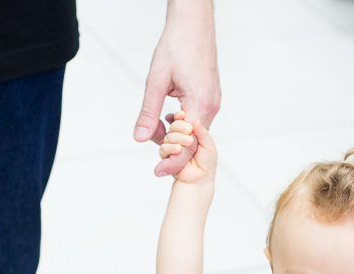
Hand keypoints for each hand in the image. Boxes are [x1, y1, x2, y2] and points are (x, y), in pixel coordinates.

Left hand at [134, 0, 219, 177]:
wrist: (193, 23)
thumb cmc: (176, 45)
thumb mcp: (156, 80)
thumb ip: (148, 112)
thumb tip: (140, 138)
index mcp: (199, 104)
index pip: (187, 146)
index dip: (172, 162)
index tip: (158, 171)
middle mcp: (210, 106)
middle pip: (191, 142)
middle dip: (170, 146)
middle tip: (148, 137)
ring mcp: (213, 102)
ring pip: (194, 132)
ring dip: (174, 133)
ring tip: (155, 124)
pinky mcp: (211, 97)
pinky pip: (197, 120)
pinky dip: (181, 123)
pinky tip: (168, 115)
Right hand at [158, 110, 216, 183]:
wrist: (201, 179)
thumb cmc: (207, 162)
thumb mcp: (208, 144)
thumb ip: (202, 131)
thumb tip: (195, 120)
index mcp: (189, 132)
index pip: (181, 120)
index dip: (180, 116)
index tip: (182, 114)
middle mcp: (180, 138)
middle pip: (173, 126)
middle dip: (179, 126)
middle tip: (188, 130)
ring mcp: (172, 146)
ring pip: (168, 136)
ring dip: (177, 138)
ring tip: (188, 142)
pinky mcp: (167, 156)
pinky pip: (164, 148)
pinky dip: (170, 148)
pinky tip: (178, 149)